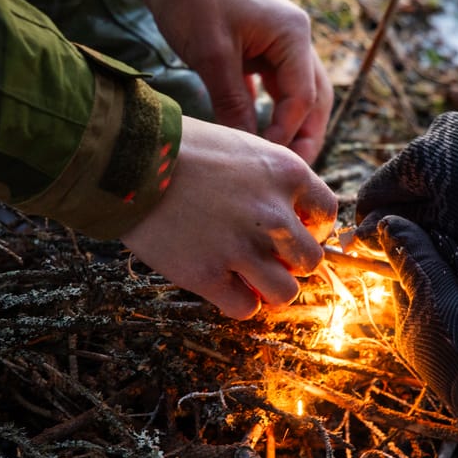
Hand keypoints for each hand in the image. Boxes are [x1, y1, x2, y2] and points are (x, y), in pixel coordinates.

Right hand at [122, 117, 337, 318]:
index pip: (327, 214)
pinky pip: (244, 309)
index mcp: (287, 174)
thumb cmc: (183, 148)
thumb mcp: (243, 148)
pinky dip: (237, 303)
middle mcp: (273, 214)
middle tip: (266, 256)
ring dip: (269, 289)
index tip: (293, 231)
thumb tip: (290, 219)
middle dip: (291, 263)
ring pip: (284, 293)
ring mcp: (242, 248)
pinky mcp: (208, 275)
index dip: (312, 228)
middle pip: (310, 261)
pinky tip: (222, 285)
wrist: (130, 160)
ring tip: (246, 276)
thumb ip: (272, 183)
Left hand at [135, 0, 332, 163]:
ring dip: (291, 125)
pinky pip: (274, 85)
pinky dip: (270, 110)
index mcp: (293, 34)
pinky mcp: (259, 46)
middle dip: (306, 136)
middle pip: (314, 98)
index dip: (287, 132)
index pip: (303, 97)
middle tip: (292, 174)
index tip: (265, 158)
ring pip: (297, 93)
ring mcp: (278, 41)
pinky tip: (258, 134)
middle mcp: (295, 38)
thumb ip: (231, 101)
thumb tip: (247, 147)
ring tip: (278, 160)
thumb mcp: (210, 54)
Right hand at [357, 113, 457, 252]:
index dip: (371, 224)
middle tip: (431, 242)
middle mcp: (430, 134)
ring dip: (436, 200)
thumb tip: (361, 232)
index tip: (382, 248)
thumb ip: (401, 226)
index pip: (372, 193)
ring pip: (430, 174)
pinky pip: (455, 163)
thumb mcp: (447, 226)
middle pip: (401, 182)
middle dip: (410, 212)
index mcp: (413, 158)